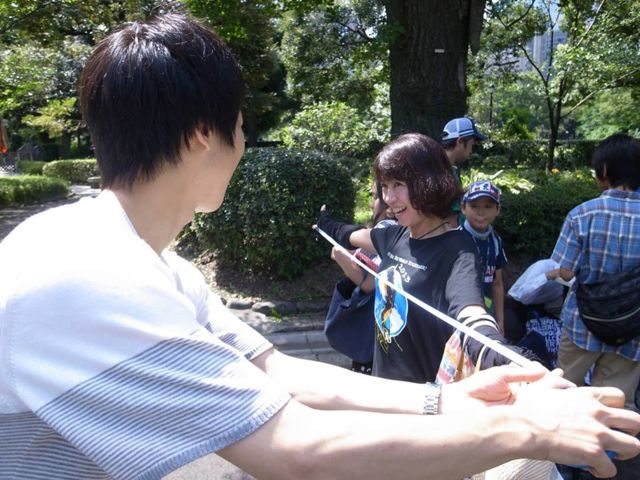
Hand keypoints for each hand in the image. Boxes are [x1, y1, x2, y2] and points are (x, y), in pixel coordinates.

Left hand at [440, 363, 563, 411]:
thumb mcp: (500, 375)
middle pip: (544, 396)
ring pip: (540, 408)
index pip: (538, 383)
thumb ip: (520, 373)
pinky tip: (553, 413)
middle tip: (572, 389)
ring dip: (553, 404)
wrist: (459, 404)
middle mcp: (521, 401)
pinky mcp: (515, 423)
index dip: (550, 380)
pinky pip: (531, 419)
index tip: (562, 375)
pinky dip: (542, 416)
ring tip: (568, 398)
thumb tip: (541, 368)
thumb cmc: (476, 387)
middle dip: (557, 392)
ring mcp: (519, 413)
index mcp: (517, 388)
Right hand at [514, 385, 639, 477]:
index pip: (619, 396)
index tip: (609, 416)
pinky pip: (611, 469)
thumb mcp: (541, 387)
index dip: (618, 407)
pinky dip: (603, 471)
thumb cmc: (528, 409)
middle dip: (631, 431)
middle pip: (635, 421)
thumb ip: (555, 380)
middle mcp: (598, 413)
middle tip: (618, 437)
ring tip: (612, 456)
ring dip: (625, 452)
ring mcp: (599, 434)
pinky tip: (592, 468)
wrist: (522, 427)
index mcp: (587, 396)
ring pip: (634, 446)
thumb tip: (559, 374)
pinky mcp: (595, 453)